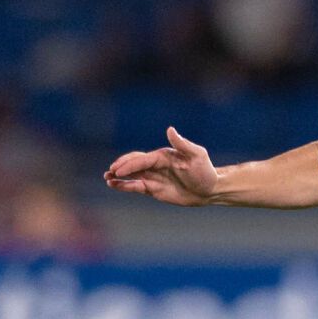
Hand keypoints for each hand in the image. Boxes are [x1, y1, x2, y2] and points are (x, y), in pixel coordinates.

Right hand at [103, 126, 219, 206]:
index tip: (118, 170)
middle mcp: (156, 165)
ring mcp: (153, 177)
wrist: (209, 189)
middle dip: (121, 167)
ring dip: (119, 176)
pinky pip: (136, 187)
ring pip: (132, 176)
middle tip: (110, 172)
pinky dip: (125, 186)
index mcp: (163, 156)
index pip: (142, 160)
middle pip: (133, 164)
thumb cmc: (205, 170)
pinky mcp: (154, 189)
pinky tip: (115, 186)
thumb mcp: (196, 155)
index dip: (130, 164)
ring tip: (107, 178)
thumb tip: (170, 129)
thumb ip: (182, 144)